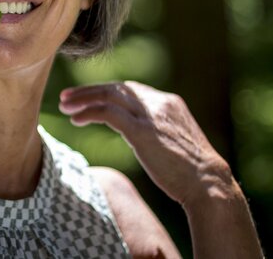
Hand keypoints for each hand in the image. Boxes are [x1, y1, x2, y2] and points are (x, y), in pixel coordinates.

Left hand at [59, 81, 231, 207]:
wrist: (208, 185)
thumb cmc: (191, 173)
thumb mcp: (173, 142)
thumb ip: (155, 130)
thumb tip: (136, 134)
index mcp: (169, 103)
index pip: (130, 89)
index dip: (105, 92)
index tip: (86, 99)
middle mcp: (160, 103)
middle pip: (117, 87)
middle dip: (89, 91)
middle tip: (67, 97)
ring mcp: (151, 115)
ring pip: (109, 95)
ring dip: (83, 99)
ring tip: (64, 107)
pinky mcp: (142, 131)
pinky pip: (107, 113)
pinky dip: (89, 113)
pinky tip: (76, 120)